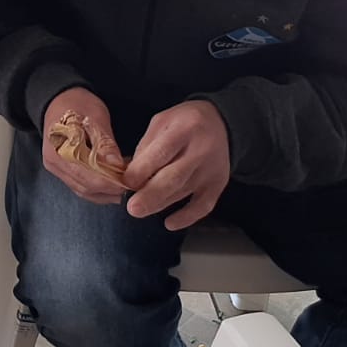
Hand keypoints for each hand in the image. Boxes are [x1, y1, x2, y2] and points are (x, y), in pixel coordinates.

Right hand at [42, 87, 128, 204]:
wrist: (58, 99)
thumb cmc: (77, 104)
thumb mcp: (96, 117)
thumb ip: (105, 143)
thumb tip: (117, 165)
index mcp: (60, 149)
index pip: (87, 176)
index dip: (110, 183)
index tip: (129, 182)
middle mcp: (55, 163)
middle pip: (85, 187)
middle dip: (110, 190)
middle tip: (131, 186)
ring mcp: (56, 168)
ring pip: (83, 190)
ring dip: (105, 192)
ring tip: (124, 186)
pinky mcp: (61, 170)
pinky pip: (79, 186)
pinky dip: (97, 188)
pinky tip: (112, 183)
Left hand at [122, 100, 231, 230]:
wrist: (220, 123)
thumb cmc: (183, 123)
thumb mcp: (161, 123)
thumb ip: (145, 148)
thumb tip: (128, 178)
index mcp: (184, 130)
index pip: (161, 153)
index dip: (141, 171)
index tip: (125, 182)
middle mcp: (201, 150)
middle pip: (174, 177)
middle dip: (150, 195)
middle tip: (132, 208)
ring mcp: (211, 169)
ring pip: (184, 192)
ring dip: (160, 204)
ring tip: (140, 210)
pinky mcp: (218, 184)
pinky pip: (203, 206)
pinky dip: (186, 217)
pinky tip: (169, 223)